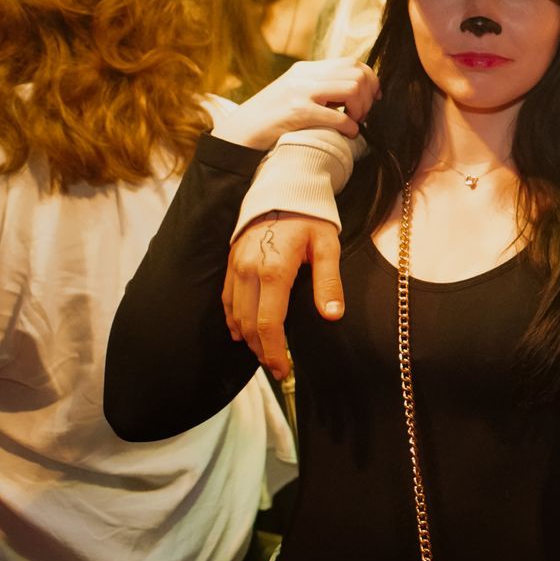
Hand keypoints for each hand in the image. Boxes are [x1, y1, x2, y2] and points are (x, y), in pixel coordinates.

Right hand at [212, 60, 378, 150]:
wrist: (238, 133)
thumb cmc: (270, 119)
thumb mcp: (294, 93)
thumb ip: (319, 87)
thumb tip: (355, 91)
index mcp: (305, 69)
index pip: (352, 62)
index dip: (370, 80)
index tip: (372, 98)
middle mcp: (303, 76)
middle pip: (357, 73)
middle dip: (368, 96)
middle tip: (360, 115)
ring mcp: (299, 92)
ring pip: (352, 88)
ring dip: (360, 109)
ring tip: (353, 122)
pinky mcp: (296, 112)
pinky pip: (338, 116)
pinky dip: (350, 127)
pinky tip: (347, 134)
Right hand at [223, 213, 346, 379]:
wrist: (282, 189)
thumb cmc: (310, 218)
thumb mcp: (327, 246)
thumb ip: (329, 282)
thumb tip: (332, 316)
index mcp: (273, 270)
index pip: (268, 323)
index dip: (274, 352)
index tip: (283, 371)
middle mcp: (248, 271)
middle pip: (248, 324)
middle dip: (261, 352)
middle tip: (278, 370)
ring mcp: (235, 267)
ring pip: (234, 315)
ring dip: (248, 340)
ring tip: (265, 355)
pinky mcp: (230, 263)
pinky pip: (226, 300)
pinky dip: (233, 321)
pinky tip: (242, 334)